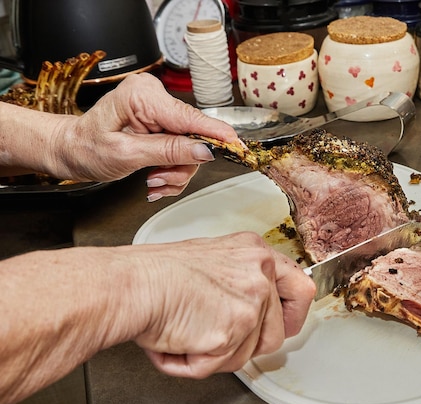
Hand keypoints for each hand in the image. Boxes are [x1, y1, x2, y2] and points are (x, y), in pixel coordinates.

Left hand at [56, 73, 240, 199]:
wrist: (71, 150)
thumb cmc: (87, 148)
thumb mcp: (126, 154)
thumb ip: (167, 151)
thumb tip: (203, 149)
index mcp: (142, 96)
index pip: (190, 117)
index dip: (216, 134)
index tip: (237, 145)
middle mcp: (154, 97)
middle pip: (193, 136)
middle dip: (181, 164)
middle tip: (160, 180)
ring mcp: (159, 110)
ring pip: (190, 147)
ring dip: (175, 171)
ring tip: (153, 180)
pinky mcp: (162, 123)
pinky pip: (182, 148)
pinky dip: (172, 169)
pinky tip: (155, 175)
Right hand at [131, 232, 315, 376]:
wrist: (131, 284)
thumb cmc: (155, 273)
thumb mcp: (211, 261)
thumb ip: (239, 282)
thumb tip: (250, 311)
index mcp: (254, 253)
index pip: (300, 288)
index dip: (293, 315)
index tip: (283, 325)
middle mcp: (260, 273)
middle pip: (277, 332)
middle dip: (248, 346)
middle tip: (219, 341)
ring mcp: (251, 301)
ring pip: (249, 354)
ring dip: (216, 355)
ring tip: (187, 334)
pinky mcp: (235, 328)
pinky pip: (220, 365)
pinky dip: (193, 364)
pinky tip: (176, 342)